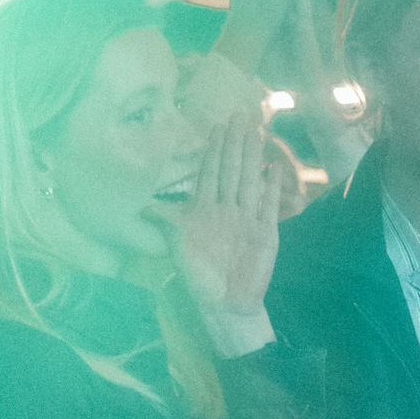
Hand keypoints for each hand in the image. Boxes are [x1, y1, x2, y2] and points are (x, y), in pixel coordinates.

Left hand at [175, 119, 281, 323]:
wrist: (225, 303)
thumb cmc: (198, 274)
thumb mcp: (177, 244)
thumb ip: (166, 220)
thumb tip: (143, 205)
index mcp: (204, 209)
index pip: (210, 172)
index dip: (214, 150)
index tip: (217, 127)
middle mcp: (226, 208)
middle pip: (231, 169)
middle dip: (235, 143)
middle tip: (240, 115)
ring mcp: (247, 218)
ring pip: (249, 181)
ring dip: (252, 157)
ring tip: (256, 132)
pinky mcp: (265, 231)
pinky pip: (269, 204)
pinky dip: (272, 187)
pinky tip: (276, 167)